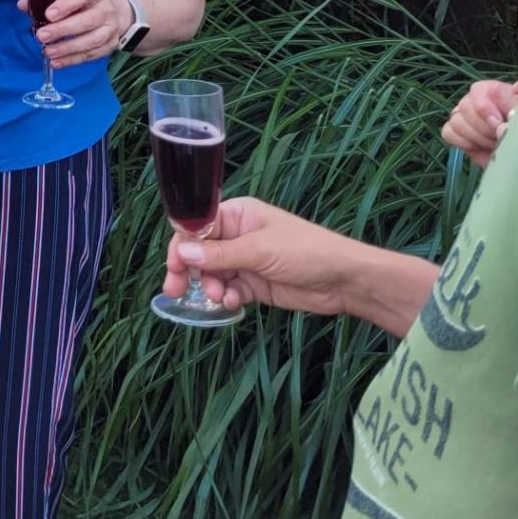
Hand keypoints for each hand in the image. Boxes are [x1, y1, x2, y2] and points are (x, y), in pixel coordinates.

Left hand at [21, 0, 131, 68]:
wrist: (120, 11)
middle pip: (87, 21)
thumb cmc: (87, 1)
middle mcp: (105, 10)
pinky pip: (92, 55)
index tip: (48, 14)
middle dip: (63, 30)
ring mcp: (110, 29)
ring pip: (92, 40)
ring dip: (68, 48)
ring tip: (48, 52)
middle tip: (42, 36)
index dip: (66, 5)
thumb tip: (22, 5)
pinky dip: (73, 60)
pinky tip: (57, 62)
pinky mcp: (110, 45)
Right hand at [162, 197, 360, 316]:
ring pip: (213, 274)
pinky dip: (228, 297)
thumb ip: (220, 254)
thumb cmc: (305, 252)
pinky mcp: (255, 284)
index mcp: (238, 215)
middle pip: (200, 252)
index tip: (172, 265)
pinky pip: (230, 289)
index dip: (181, 244)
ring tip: (218, 297)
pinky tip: (234, 303)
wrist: (345, 281)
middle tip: (174, 291)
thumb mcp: (259, 250)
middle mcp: (237, 235)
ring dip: (210, 287)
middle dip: (188, 271)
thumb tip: (181, 253)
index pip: (197, 225)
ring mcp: (246, 261)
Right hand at [442, 73, 517, 167]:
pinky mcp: (458, 135)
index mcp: (498, 93)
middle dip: (482, 127)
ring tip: (493, 144)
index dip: (484, 107)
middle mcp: (478, 102)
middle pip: (464, 106)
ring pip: (455, 119)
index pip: (479, 90)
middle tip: (499, 138)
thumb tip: (517, 89)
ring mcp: (466, 118)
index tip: (497, 123)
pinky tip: (478, 146)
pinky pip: (448, 132)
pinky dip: (462, 141)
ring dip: (476, 136)